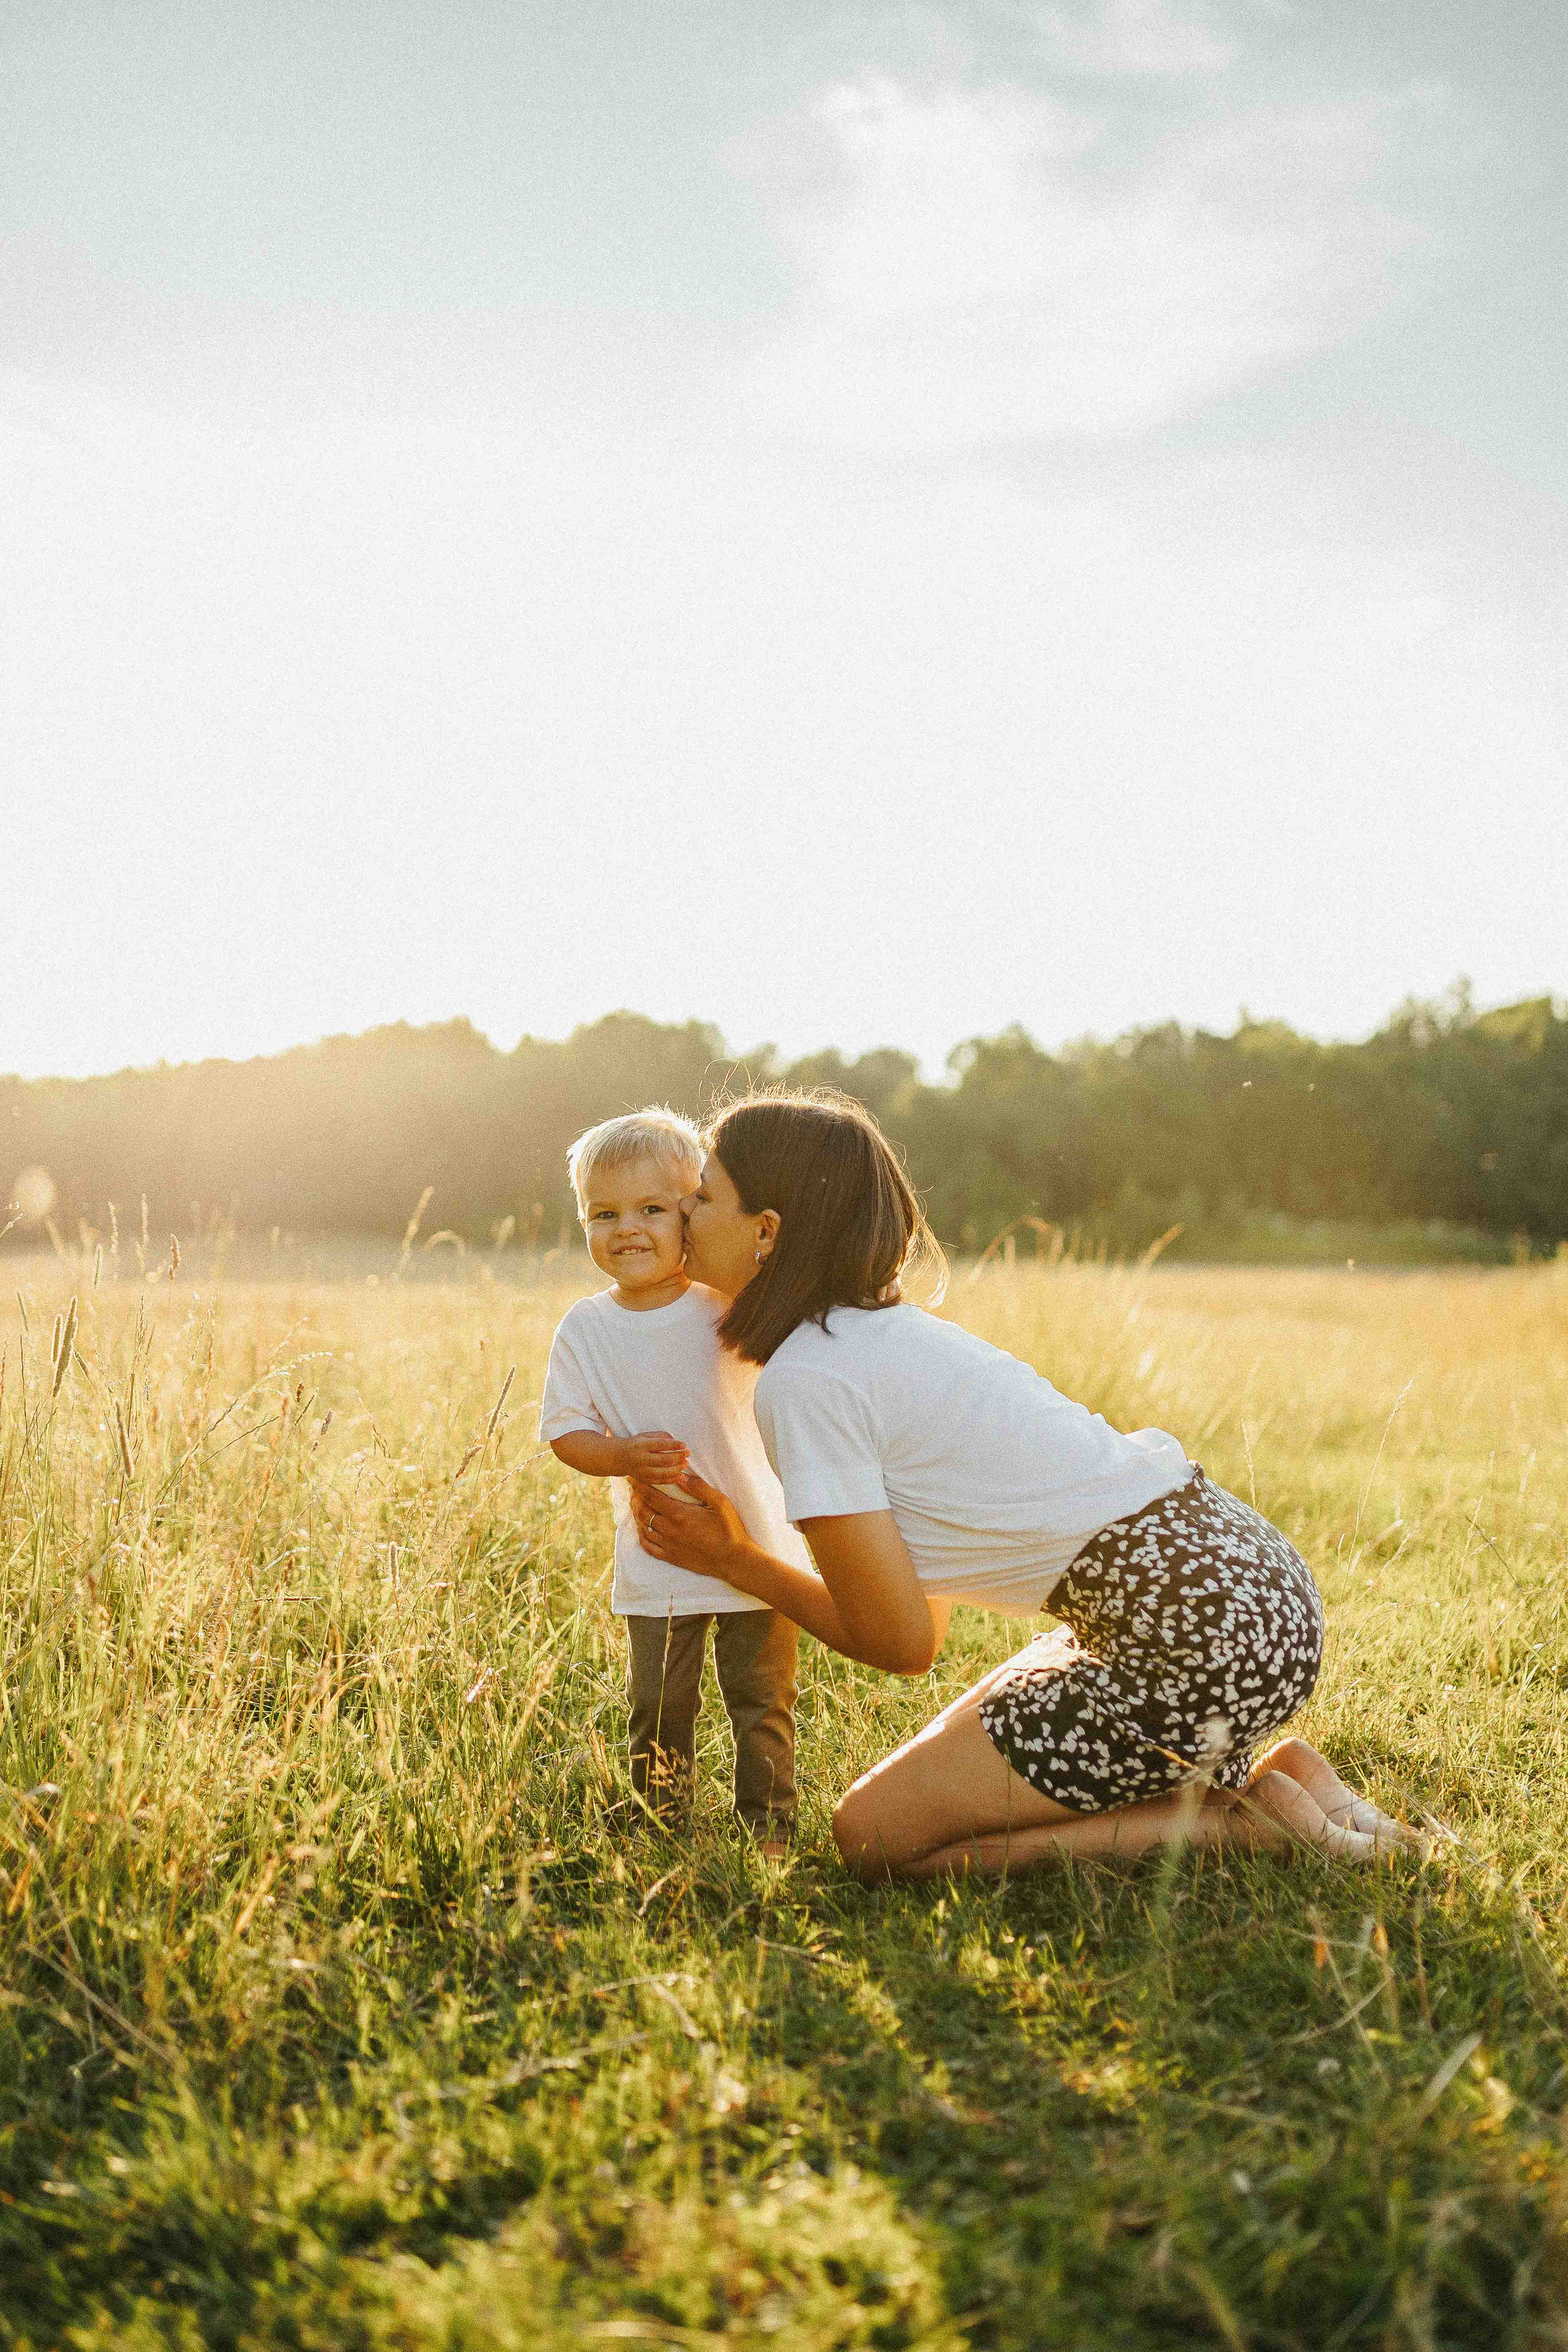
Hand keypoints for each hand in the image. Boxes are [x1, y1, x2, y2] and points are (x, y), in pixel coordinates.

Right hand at [622, 1430, 688, 1478]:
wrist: (619, 1458)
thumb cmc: (637, 1444)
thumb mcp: (645, 1435)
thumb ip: (660, 1436)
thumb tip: (676, 1440)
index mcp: (641, 1445)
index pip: (660, 1444)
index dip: (673, 1445)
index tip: (684, 1444)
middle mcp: (641, 1459)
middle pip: (663, 1460)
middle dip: (678, 1457)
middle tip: (688, 1453)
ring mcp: (642, 1471)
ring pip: (663, 1472)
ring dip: (677, 1469)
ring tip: (686, 1464)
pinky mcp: (644, 1479)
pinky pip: (660, 1481)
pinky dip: (672, 1480)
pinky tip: (682, 1476)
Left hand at [629, 1468, 751, 1579]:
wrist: (733, 1559)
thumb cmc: (730, 1529)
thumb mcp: (720, 1503)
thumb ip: (699, 1487)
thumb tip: (681, 1475)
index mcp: (680, 1514)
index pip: (651, 1497)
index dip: (640, 1486)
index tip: (634, 1478)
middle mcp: (670, 1530)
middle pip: (643, 1511)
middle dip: (635, 1498)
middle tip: (633, 1489)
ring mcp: (669, 1545)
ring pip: (644, 1528)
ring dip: (637, 1515)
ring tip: (635, 1505)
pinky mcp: (671, 1557)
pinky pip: (649, 1547)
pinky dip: (642, 1536)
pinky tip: (642, 1529)